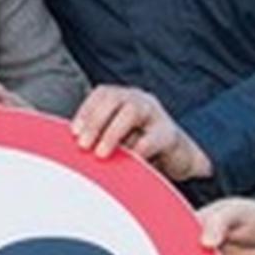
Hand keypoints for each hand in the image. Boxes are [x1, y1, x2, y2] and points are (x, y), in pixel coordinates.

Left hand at [70, 85, 212, 181]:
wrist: (180, 158)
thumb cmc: (143, 146)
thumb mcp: (120, 138)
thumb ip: (101, 135)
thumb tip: (77, 145)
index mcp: (126, 98)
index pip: (102, 93)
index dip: (86, 111)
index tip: (73, 132)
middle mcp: (141, 100)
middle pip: (114, 98)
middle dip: (95, 121)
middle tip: (83, 145)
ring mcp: (157, 114)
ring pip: (132, 112)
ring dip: (112, 133)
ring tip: (100, 153)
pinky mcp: (170, 134)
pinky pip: (150, 140)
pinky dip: (136, 151)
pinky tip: (126, 161)